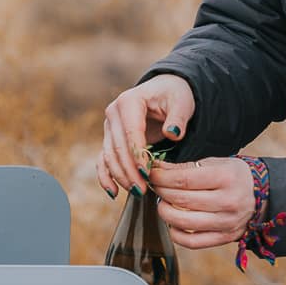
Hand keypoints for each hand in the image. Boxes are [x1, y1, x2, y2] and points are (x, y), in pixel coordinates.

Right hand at [98, 74, 194, 196]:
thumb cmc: (173, 95)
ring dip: (121, 177)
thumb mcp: (182, 102)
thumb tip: (173, 134)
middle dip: (130, 171)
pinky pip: (104, 160)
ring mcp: (109, 127)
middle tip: (143, 189)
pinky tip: (114, 192)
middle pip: (118, 148)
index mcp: (129, 101)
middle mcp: (113, 114)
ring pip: (110, 157)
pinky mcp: (110, 139)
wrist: (164, 91)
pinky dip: (106, 177)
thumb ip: (178, 118)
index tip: (147, 174)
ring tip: (137, 192)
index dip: (138, 155)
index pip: (131, 132)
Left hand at [148, 157, 256, 249]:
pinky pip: (192, 242)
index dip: (162, 177)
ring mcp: (226, 222)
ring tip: (163, 203)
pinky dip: (176, 233)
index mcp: (226, 177)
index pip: (185, 179)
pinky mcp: (224, 238)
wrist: (261, 195)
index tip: (152, 174)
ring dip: (165, 212)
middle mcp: (228, 201)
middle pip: (182, 200)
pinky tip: (173, 223)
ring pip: (183, 222)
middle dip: (161, 192)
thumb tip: (157, 168)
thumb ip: (186, 167)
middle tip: (155, 186)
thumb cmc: (234, 176)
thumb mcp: (215, 163)